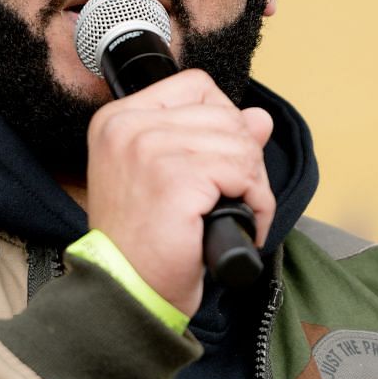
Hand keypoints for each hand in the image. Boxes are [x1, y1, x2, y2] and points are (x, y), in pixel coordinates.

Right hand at [85, 69, 275, 314]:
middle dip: (245, 159)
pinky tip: (244, 225)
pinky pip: (244, 175)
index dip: (223, 122)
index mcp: (118, 120)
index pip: (196, 87)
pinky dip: (257, 204)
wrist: (125, 291)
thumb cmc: (140, 245)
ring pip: (241, 144)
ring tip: (238, 214)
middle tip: (235, 197)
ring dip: (254, 184)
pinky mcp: (178, 178)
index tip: (219, 164)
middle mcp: (129, 127)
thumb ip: (211, 139)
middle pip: (225, 116)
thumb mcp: (169, 179)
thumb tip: (259, 118)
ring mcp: (151, 149)